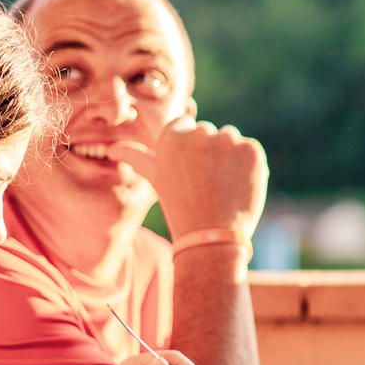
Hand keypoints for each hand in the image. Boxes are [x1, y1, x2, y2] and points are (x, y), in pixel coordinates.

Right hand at [108, 116, 266, 239]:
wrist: (210, 236)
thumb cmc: (179, 205)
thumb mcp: (156, 179)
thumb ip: (137, 158)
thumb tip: (112, 149)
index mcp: (173, 136)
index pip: (186, 128)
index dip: (190, 151)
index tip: (190, 171)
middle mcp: (199, 133)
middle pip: (209, 133)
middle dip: (210, 153)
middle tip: (205, 183)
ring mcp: (228, 141)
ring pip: (231, 139)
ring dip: (230, 157)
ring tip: (221, 184)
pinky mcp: (251, 151)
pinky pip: (251, 151)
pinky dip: (249, 166)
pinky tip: (237, 185)